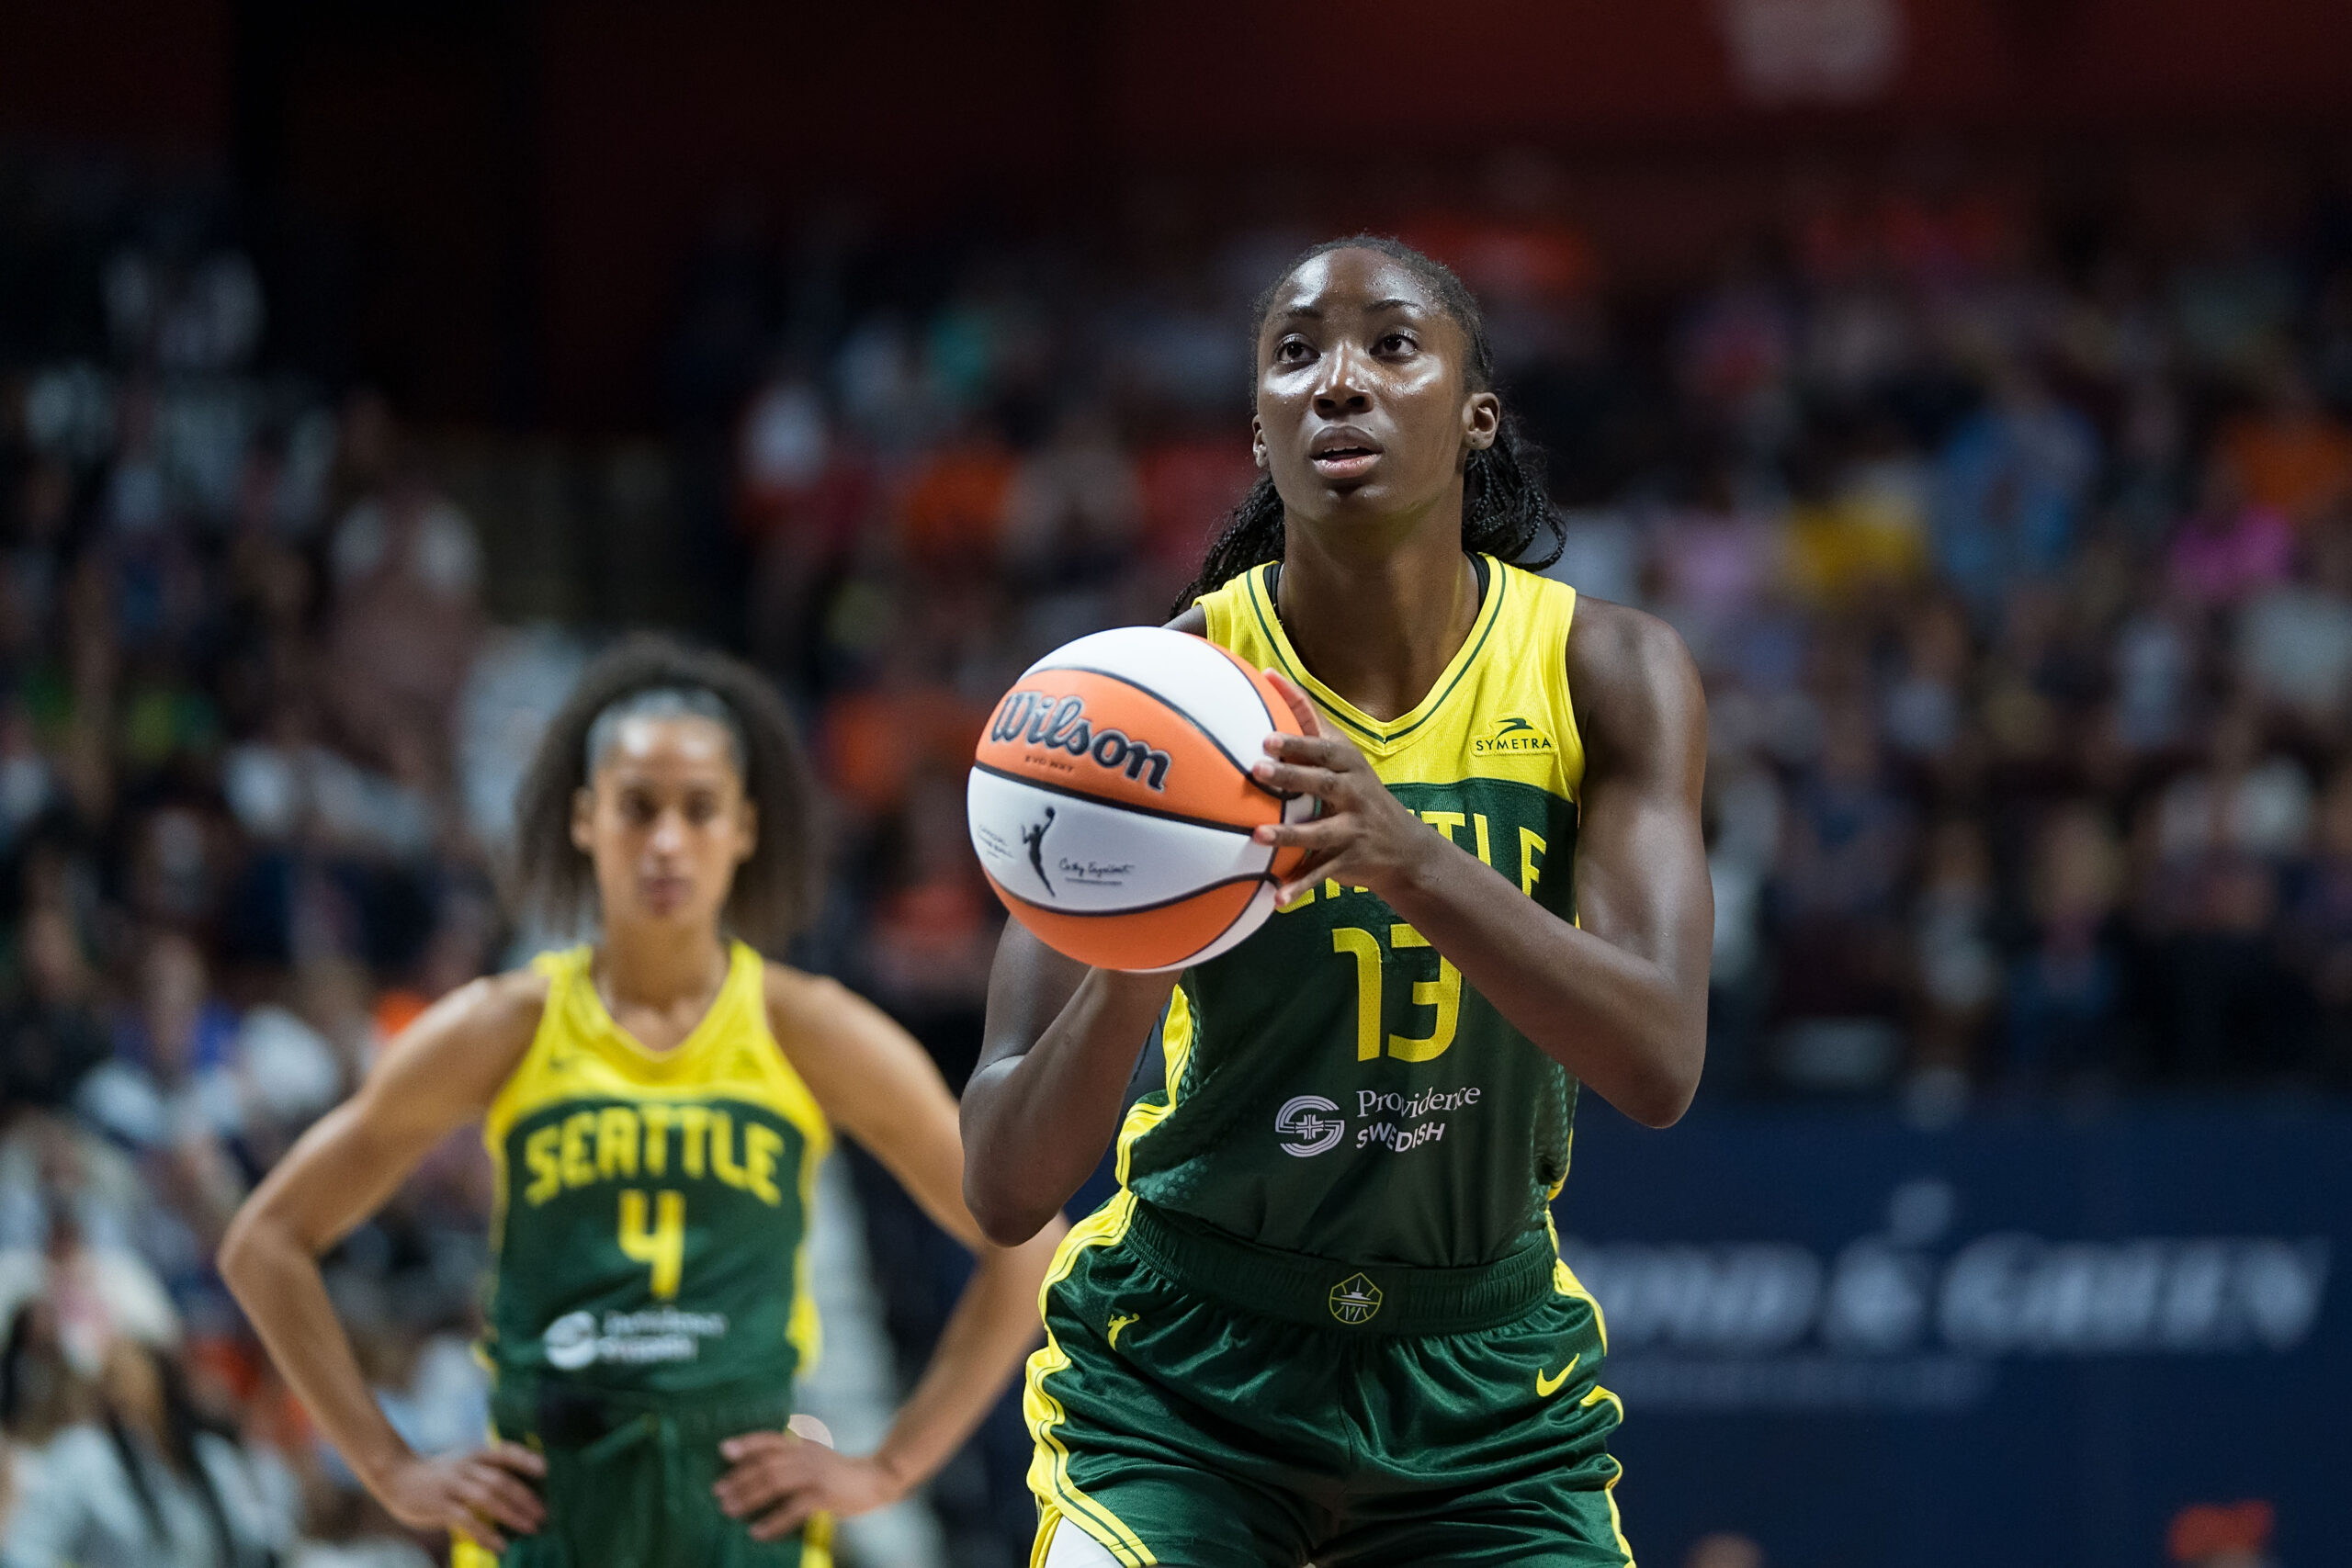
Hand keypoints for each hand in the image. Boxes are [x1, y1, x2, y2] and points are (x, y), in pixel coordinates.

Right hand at [373, 1443, 545, 1554]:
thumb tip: (518, 1491)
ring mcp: (452, 1485)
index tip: (547, 1470)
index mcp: (474, 1453)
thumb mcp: (463, 1462)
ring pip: (487, 1498)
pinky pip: (467, 1520)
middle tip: (543, 1513)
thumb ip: (485, 1471)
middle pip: (501, 1479)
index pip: (506, 1452)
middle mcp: (465, 1466)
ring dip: (512, 1514)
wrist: (396, 1476)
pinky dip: (486, 1533)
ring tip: (530, 1528)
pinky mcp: (440, 1506)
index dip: (527, 1459)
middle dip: (525, 1497)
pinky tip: (500, 1545)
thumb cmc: (437, 1473)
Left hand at [714, 1428, 906, 1540]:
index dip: (747, 1443)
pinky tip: (758, 1532)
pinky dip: (773, 1521)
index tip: (724, 1450)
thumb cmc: (842, 1472)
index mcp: (803, 1445)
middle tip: (718, 1492)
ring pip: (775, 1482)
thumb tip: (762, 1465)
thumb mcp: (816, 1455)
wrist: (877, 1477)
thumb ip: (794, 1455)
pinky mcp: (823, 1495)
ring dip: (749, 1497)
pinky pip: (793, 1509)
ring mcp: (815, 1474)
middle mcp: (806, 1455)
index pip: (770, 1440)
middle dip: (739, 1478)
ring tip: (730, 1510)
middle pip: (766, 1464)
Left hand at [1250, 670, 1444, 904]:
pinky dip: (1299, 887)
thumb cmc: (1357, 792)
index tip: (1268, 732)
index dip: (1297, 736)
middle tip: (1257, 770)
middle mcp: (1352, 793)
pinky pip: (1321, 875)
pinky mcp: (1349, 860)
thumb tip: (1268, 676)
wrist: (1404, 848)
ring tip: (1259, 836)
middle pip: (1321, 782)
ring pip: (1319, 832)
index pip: (1322, 745)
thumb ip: (1309, 724)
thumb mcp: (1342, 758)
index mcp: (1347, 765)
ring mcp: (1352, 828)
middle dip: (1291, 776)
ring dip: (1289, 835)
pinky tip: (1276, 899)